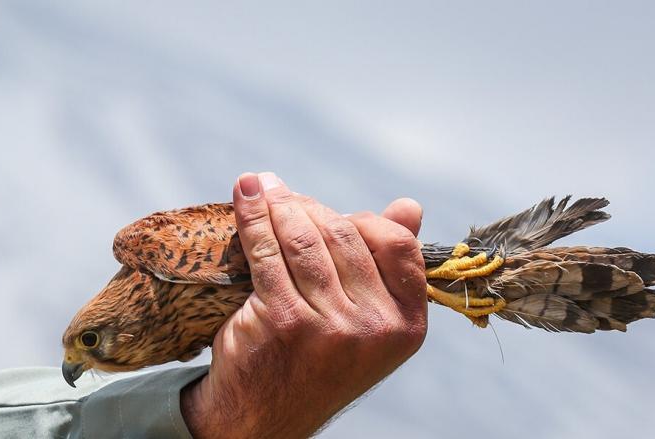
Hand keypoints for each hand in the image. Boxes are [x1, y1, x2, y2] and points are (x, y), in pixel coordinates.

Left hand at [181, 172, 426, 437]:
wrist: (264, 419)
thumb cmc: (317, 360)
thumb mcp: (367, 324)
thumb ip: (389, 266)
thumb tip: (410, 206)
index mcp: (405, 324)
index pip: (396, 243)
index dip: (361, 219)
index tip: (330, 214)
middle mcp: (374, 327)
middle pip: (344, 234)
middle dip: (308, 207)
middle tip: (280, 195)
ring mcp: (330, 325)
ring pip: (304, 239)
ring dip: (278, 205)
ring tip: (260, 188)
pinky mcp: (283, 321)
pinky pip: (267, 251)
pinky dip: (252, 216)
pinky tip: (245, 193)